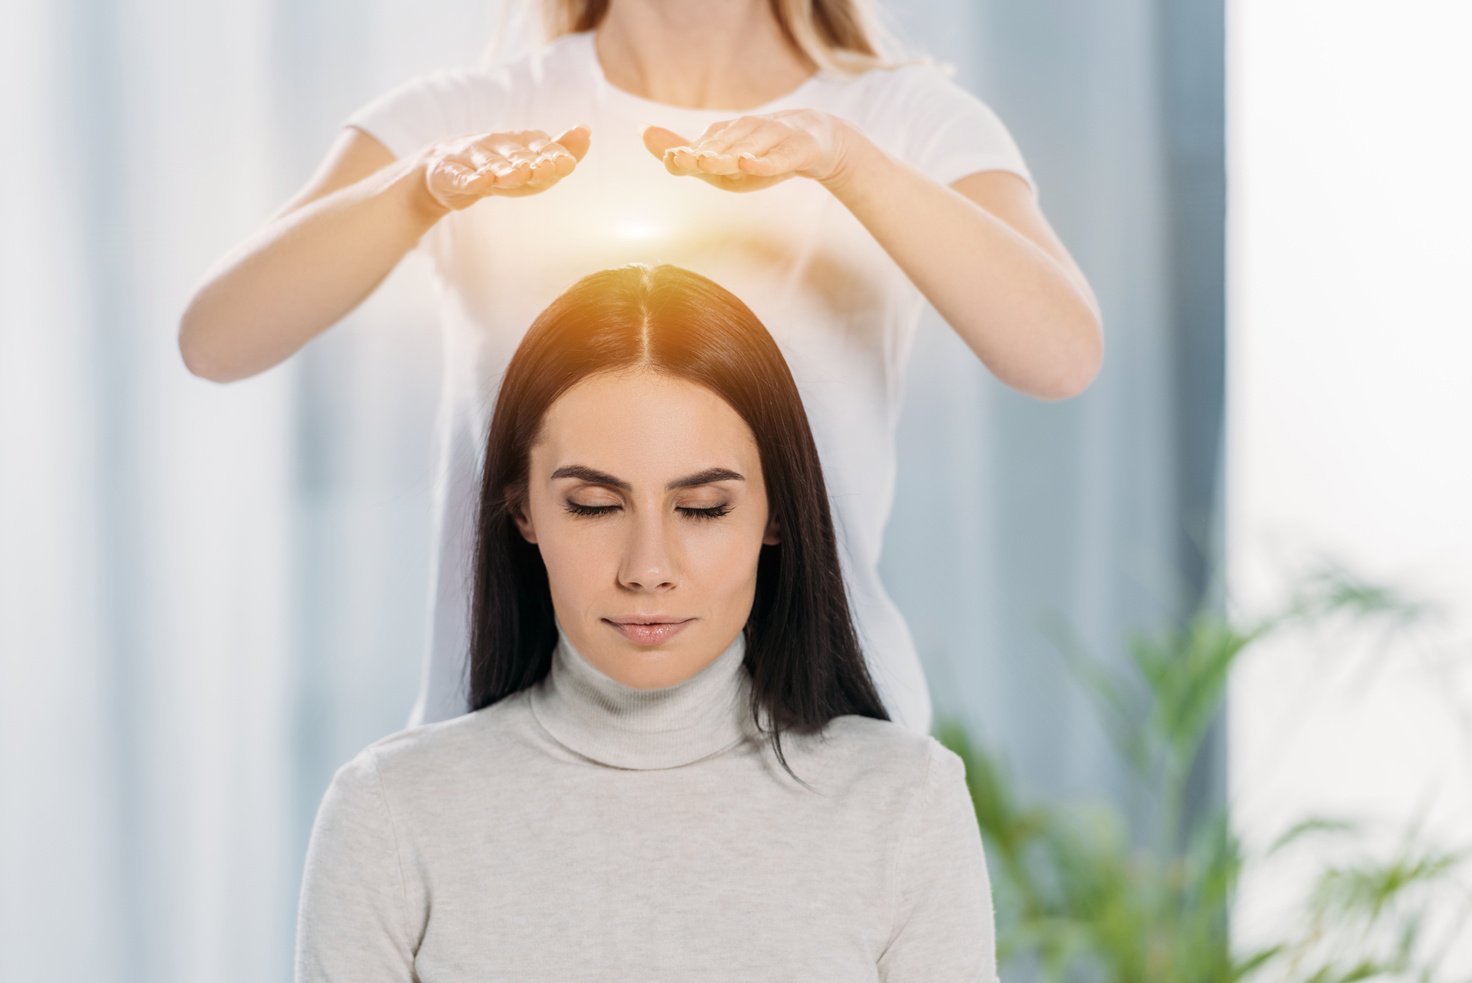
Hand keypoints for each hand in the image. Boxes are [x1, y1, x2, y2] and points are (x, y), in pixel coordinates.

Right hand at [420, 125, 590, 212]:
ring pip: (489, 165)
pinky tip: (480, 181)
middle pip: (516, 156)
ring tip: (519, 174)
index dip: (553, 154)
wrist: (444, 169)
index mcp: (517, 144)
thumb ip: (559, 151)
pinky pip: (460, 176)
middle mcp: (495, 146)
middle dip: (532, 162)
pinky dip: (469, 179)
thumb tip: (587, 131)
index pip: (538, 147)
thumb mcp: (529, 163)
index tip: (568, 163)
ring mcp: (471, 159)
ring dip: (504, 169)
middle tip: (547, 168)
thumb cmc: (499, 168)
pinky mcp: (449, 173)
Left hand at [641, 110, 854, 192]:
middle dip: (700, 154)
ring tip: (706, 162)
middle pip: (721, 147)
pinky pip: (779, 157)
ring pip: (748, 149)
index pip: (702, 147)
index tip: (669, 159)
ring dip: (727, 156)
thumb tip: (641, 133)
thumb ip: (684, 154)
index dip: (685, 153)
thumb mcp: (722, 162)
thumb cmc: (760, 155)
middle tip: (679, 160)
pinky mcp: (797, 148)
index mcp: (726, 138)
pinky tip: (750, 164)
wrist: (814, 142)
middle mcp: (746, 132)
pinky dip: (764, 161)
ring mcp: (773, 137)